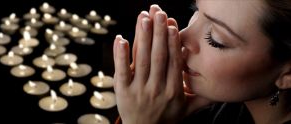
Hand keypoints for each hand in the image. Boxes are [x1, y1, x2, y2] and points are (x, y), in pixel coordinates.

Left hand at [113, 5, 211, 123]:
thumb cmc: (167, 119)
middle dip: (159, 33)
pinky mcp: (123, 92)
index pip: (174, 62)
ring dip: (142, 38)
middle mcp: (157, 89)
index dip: (173, 43)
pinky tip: (120, 39)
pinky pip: (121, 72)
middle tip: (159, 13)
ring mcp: (138, 90)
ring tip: (144, 18)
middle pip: (158, 57)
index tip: (172, 25)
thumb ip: (203, 99)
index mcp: (174, 91)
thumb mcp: (187, 111)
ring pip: (141, 61)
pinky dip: (120, 55)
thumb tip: (222, 90)